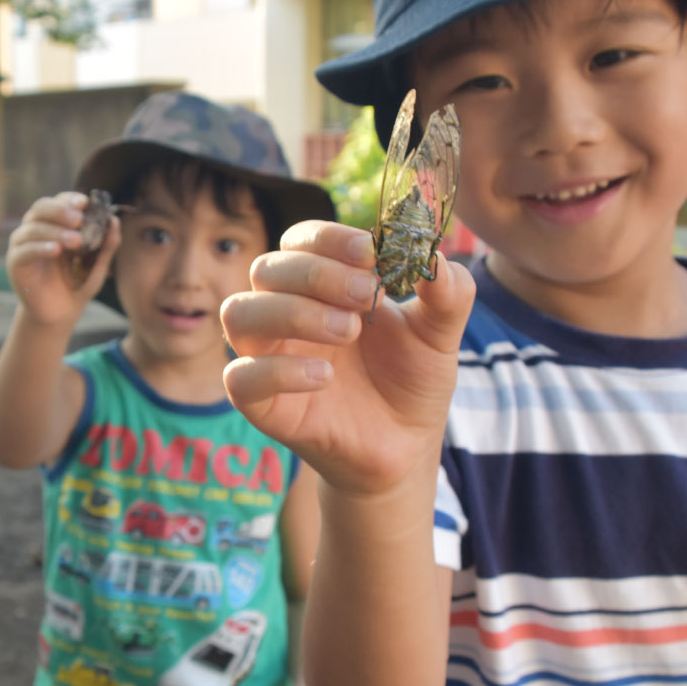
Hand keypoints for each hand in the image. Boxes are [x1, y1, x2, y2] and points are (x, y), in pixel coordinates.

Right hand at [5, 191, 120, 326]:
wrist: (59, 314)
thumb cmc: (77, 284)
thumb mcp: (97, 266)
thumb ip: (107, 245)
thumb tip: (114, 221)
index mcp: (55, 224)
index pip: (58, 202)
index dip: (69, 198)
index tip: (85, 202)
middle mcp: (36, 229)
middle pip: (41, 207)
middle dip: (60, 210)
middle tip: (79, 219)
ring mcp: (23, 245)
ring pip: (33, 227)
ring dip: (55, 231)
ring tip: (76, 241)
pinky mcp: (16, 263)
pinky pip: (24, 250)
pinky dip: (40, 247)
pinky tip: (56, 251)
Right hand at [221, 221, 474, 497]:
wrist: (405, 447)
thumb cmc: (410, 380)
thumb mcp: (440, 334)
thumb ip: (447, 293)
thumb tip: (435, 254)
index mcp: (321, 286)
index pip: (300, 240)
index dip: (329, 238)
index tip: (370, 252)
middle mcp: (285, 313)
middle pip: (266, 268)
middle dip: (317, 274)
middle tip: (365, 296)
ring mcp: (268, 357)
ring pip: (239, 313)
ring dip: (291, 312)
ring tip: (347, 332)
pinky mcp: (262, 404)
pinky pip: (240, 378)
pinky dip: (279, 370)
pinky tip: (325, 376)